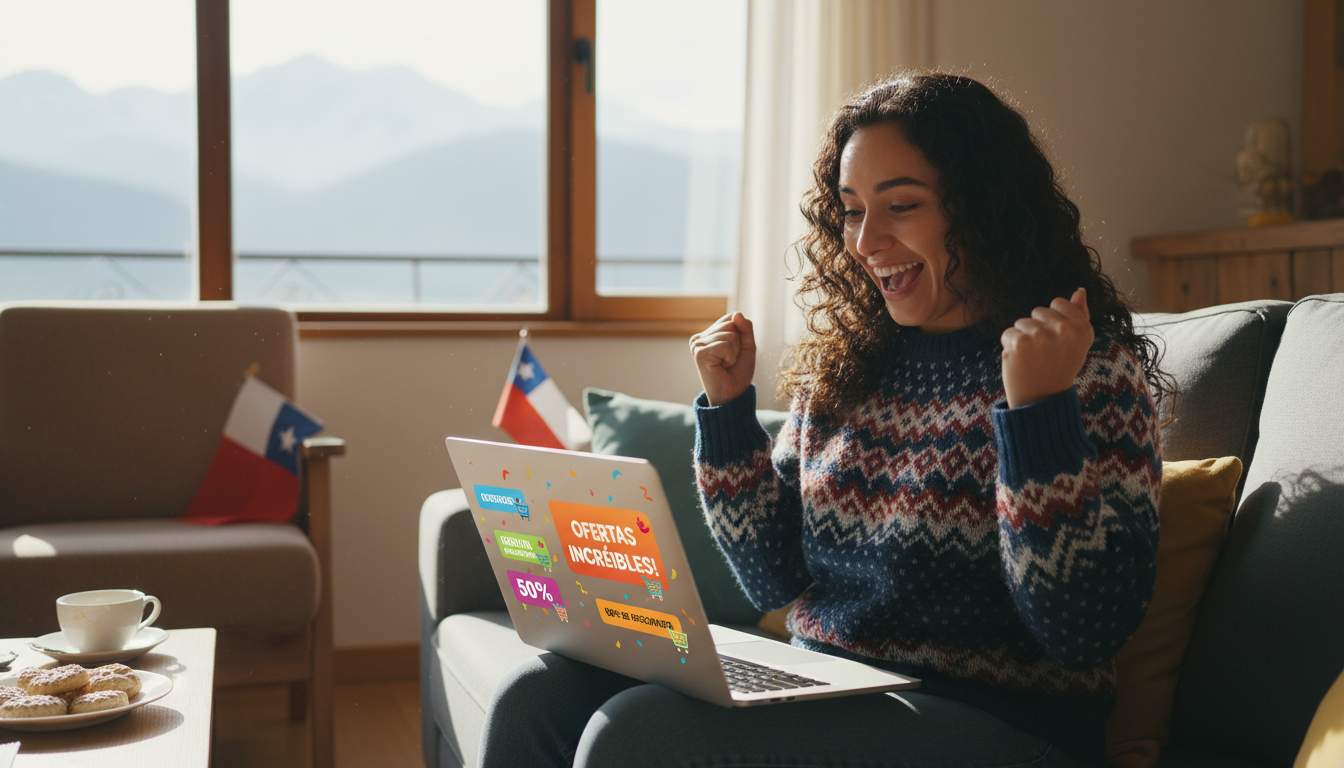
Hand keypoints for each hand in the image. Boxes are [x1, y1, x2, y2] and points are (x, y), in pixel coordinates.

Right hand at [690, 312, 755, 404]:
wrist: (731, 396)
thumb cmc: (737, 373)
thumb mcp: (747, 347)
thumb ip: (745, 329)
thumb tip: (737, 313)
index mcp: (708, 334)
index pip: (731, 318)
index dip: (741, 336)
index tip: (734, 352)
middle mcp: (700, 337)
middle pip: (731, 324)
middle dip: (738, 344)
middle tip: (729, 361)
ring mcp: (697, 344)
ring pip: (730, 334)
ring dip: (734, 352)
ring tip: (725, 365)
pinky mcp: (699, 352)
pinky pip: (726, 344)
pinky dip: (730, 357)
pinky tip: (722, 367)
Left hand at [1000, 287, 1092, 407]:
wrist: (1041, 400)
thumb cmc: (1059, 368)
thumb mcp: (1077, 344)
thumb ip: (1079, 316)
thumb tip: (1080, 290)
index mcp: (1082, 328)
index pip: (1058, 303)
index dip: (1052, 321)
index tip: (1056, 340)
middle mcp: (1064, 330)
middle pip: (1038, 311)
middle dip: (1037, 329)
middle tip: (1044, 353)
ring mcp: (1041, 335)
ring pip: (1022, 323)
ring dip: (1022, 339)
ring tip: (1032, 359)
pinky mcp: (1020, 342)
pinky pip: (1008, 333)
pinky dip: (1010, 346)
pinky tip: (1020, 361)